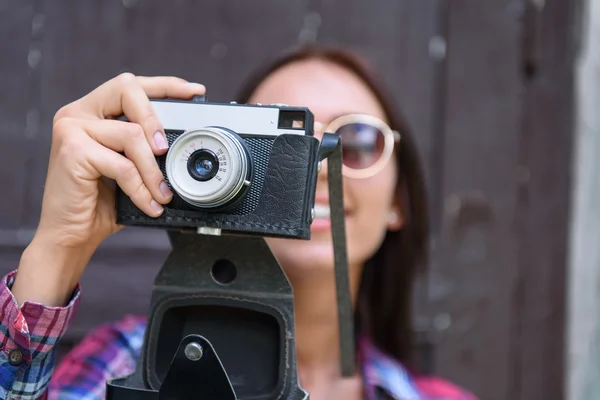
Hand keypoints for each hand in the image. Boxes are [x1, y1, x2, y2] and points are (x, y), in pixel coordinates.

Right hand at [12, 73, 205, 305]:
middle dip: (156, 119)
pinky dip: (141, 189)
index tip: (195, 91)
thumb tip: (184, 142)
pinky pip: (123, 166)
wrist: (71, 235)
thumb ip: (146, 148)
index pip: (131, 85)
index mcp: (92, 112)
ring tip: (163, 194)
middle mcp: (78, 113)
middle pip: (127, 89)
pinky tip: (149, 205)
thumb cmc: (101, 202)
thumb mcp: (130, 167)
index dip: (165, 85)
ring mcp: (71, 129)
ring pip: (132, 134)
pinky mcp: (72, 151)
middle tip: (166, 151)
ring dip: (153, 171)